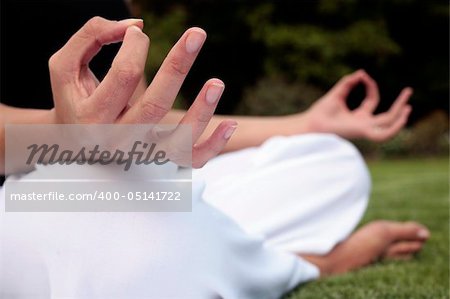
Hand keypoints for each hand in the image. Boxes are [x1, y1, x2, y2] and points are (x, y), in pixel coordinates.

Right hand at [48, 17, 235, 167]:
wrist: (75, 144)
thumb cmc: (74, 99)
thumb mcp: (65, 66)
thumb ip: (92, 36)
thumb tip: (134, 26)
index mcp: (91, 117)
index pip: (123, 76)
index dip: (136, 46)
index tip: (136, 32)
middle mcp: (117, 140)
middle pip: (153, 106)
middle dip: (177, 67)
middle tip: (197, 34)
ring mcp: (141, 154)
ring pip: (177, 139)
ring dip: (201, 111)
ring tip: (217, 82)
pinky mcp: (160, 161)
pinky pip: (191, 160)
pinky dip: (213, 145)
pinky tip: (230, 124)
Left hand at [305, 70, 411, 141]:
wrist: (311, 124)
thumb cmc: (320, 112)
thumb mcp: (337, 93)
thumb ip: (348, 83)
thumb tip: (361, 73)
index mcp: (358, 117)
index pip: (372, 101)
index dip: (371, 86)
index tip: (362, 76)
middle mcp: (363, 124)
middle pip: (386, 116)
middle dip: (399, 104)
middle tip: (409, 90)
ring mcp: (363, 129)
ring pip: (388, 125)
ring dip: (399, 116)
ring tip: (408, 105)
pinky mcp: (362, 132)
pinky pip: (382, 135)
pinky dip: (393, 127)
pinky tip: (402, 116)